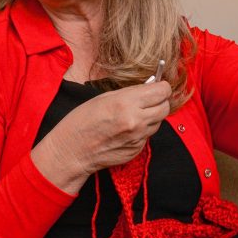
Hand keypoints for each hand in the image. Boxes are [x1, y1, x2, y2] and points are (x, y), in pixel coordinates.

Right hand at [32, 81, 171, 193]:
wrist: (72, 151)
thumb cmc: (81, 121)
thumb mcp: (104, 98)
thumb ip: (130, 93)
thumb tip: (149, 87)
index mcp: (126, 103)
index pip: (161, 91)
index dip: (161, 87)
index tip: (158, 86)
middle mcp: (136, 121)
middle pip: (165, 107)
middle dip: (160, 101)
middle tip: (149, 100)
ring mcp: (138, 138)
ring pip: (158, 122)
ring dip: (151, 116)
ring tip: (133, 115)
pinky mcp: (137, 150)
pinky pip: (148, 136)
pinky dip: (142, 130)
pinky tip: (126, 130)